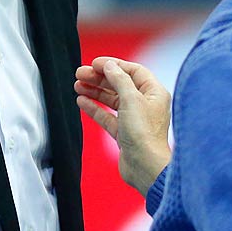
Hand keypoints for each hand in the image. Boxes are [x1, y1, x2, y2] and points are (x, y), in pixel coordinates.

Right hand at [76, 57, 170, 195]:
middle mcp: (146, 104)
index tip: (95, 63)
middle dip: (99, 78)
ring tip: (77, 85)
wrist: (145, 167)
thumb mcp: (131, 99)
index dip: (113, 65)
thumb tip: (109, 66)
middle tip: (80, 73)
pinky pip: (107, 116)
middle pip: (120, 84)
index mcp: (154, 93)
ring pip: (112, 100)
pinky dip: (95, 108)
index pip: (133, 71)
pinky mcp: (124, 133)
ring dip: (95, 91)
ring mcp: (135, 119)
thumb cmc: (144, 134)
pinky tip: (82, 101)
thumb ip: (119, 79)